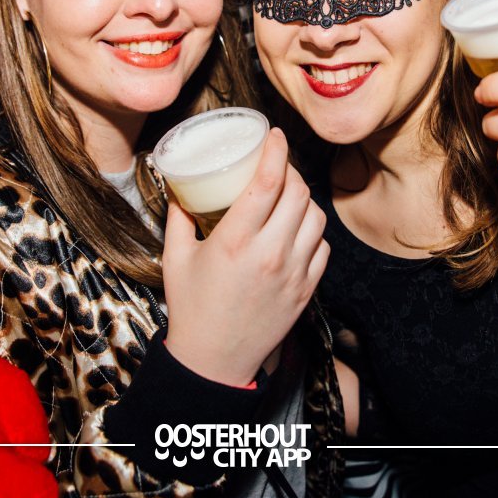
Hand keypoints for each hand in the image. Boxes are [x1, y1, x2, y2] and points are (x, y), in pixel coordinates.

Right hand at [162, 129, 328, 386]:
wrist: (214, 363)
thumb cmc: (191, 309)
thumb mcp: (175, 258)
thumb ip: (178, 218)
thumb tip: (181, 187)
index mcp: (235, 241)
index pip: (268, 182)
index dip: (276, 151)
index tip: (275, 134)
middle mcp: (270, 254)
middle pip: (298, 193)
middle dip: (290, 171)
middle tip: (278, 165)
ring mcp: (293, 273)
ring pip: (316, 217)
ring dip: (303, 199)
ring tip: (288, 195)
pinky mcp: (307, 290)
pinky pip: (322, 246)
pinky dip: (312, 231)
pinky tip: (296, 228)